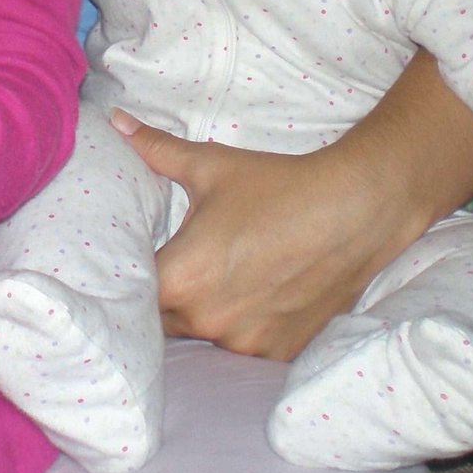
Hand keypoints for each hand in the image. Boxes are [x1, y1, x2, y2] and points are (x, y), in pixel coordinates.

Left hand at [113, 109, 425, 358]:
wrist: (355, 209)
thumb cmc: (277, 186)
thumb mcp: (210, 166)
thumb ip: (156, 150)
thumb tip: (117, 121)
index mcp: (181, 278)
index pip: (131, 292)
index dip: (126, 279)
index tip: (130, 265)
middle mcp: (207, 320)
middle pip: (161, 321)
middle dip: (161, 298)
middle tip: (173, 268)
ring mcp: (245, 341)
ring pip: (201, 336)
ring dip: (201, 315)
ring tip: (216, 281)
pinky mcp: (278, 351)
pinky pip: (241, 346)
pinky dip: (239, 327)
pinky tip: (250, 297)